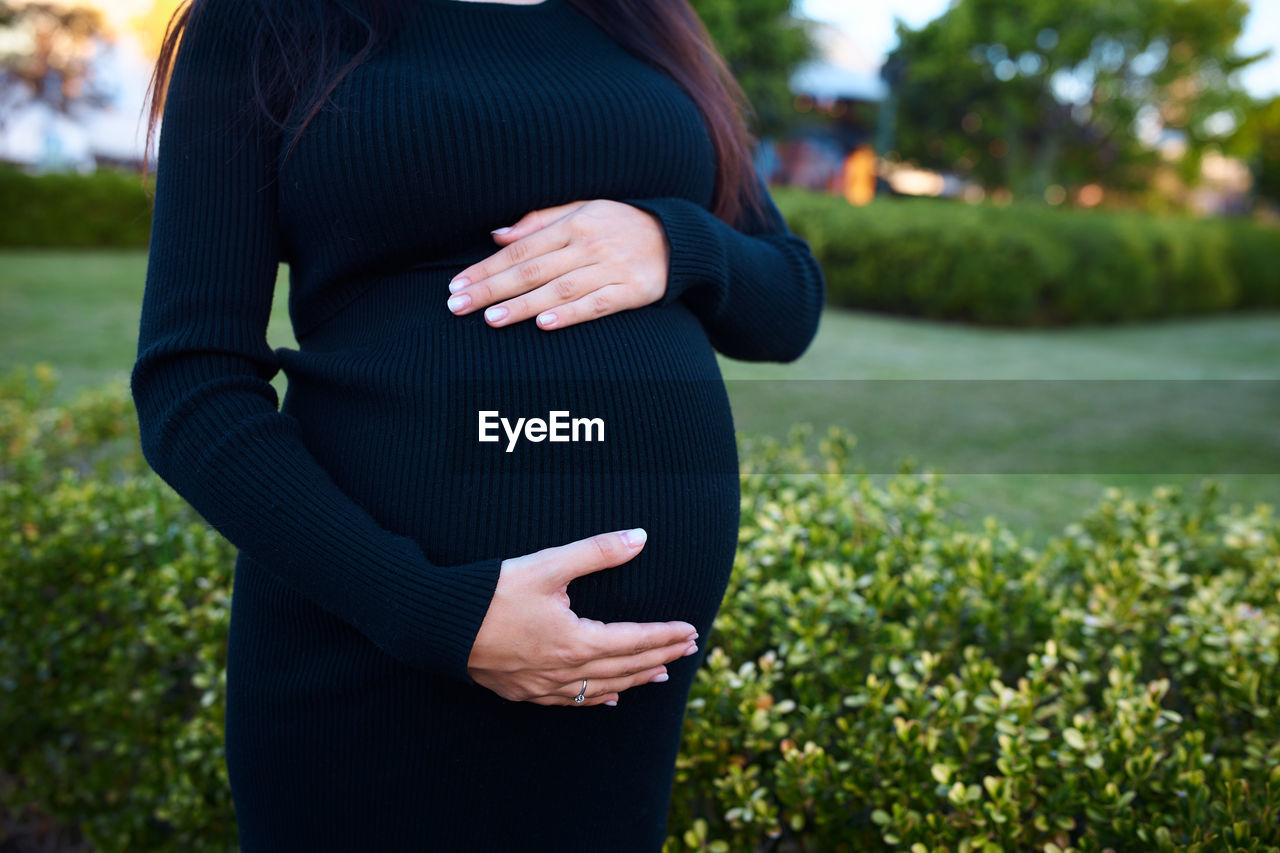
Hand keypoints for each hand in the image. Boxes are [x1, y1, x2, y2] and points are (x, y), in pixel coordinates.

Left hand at [444, 199, 669, 330]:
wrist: (678, 239)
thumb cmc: (619, 224)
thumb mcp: (581, 209)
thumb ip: (539, 222)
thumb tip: (495, 236)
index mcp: (572, 224)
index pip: (520, 249)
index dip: (486, 267)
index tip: (457, 284)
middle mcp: (589, 245)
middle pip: (532, 270)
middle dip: (492, 288)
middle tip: (459, 305)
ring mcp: (612, 268)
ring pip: (560, 289)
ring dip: (523, 305)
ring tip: (492, 319)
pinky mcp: (633, 291)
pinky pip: (598, 305)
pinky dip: (571, 315)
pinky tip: (545, 325)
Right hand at [466, 527, 698, 706]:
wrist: (437, 624)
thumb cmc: (490, 591)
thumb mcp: (547, 564)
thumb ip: (597, 551)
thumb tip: (640, 537)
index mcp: (574, 641)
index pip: (634, 641)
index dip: (666, 635)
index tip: (691, 630)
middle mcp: (563, 670)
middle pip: (625, 667)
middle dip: (662, 656)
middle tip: (690, 648)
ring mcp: (542, 686)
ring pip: (602, 688)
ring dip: (636, 680)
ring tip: (662, 673)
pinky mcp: (523, 692)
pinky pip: (571, 702)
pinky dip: (597, 698)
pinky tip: (608, 699)